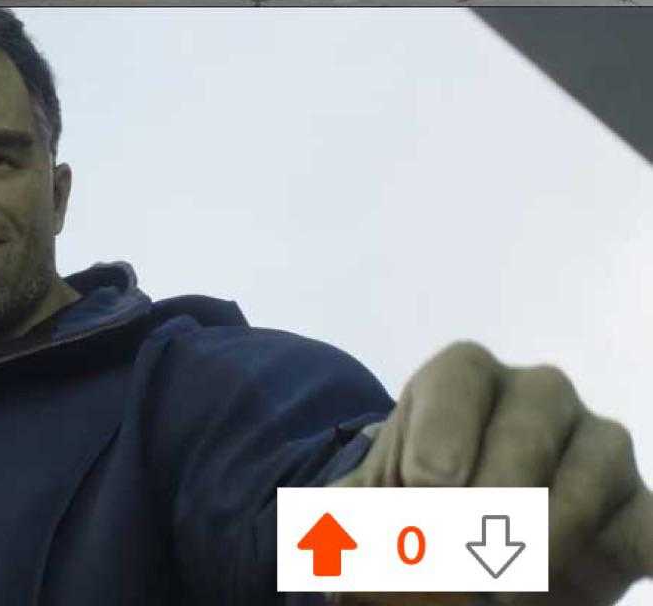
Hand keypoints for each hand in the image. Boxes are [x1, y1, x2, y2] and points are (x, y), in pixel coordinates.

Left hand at [333, 342, 652, 603]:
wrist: (458, 552)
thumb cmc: (409, 511)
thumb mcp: (368, 513)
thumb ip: (351, 520)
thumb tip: (340, 551)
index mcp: (463, 378)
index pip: (459, 376)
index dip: (443, 430)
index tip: (426, 486)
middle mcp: (536, 394)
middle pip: (529, 420)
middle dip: (494, 490)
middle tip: (461, 552)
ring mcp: (594, 445)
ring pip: (593, 466)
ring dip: (548, 532)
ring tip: (505, 585)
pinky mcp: (635, 507)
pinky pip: (648, 522)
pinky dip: (634, 542)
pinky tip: (592, 571)